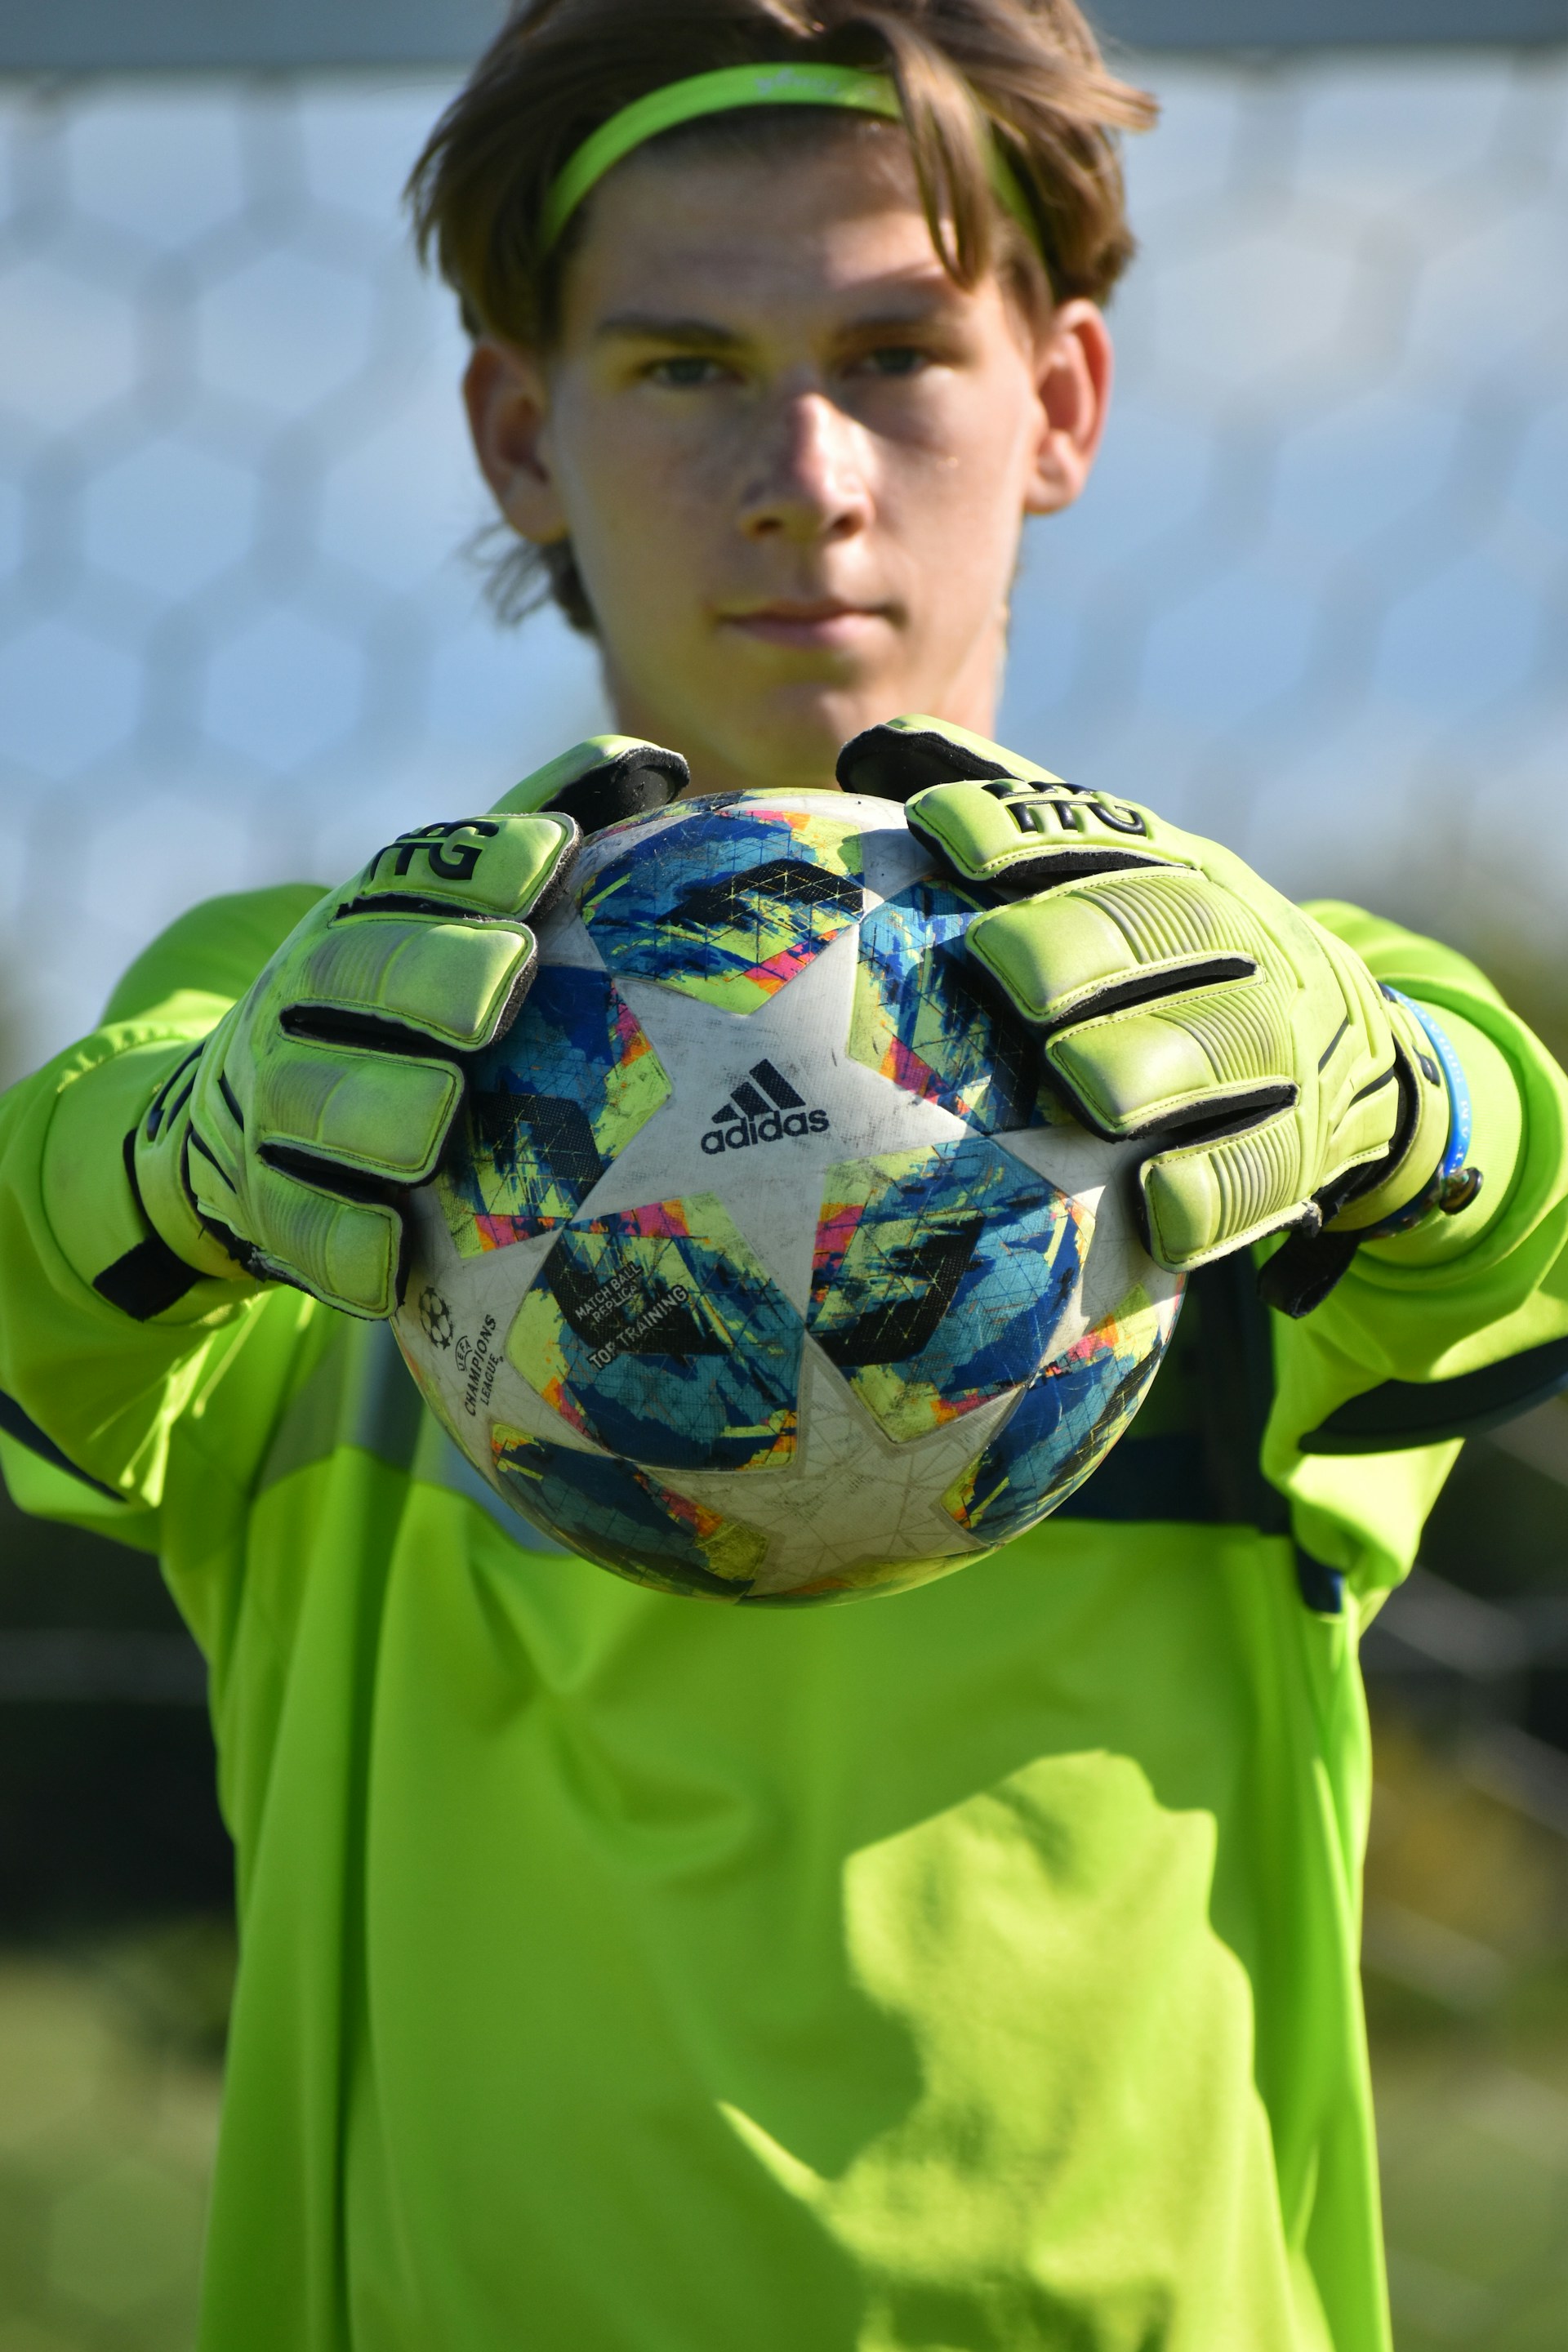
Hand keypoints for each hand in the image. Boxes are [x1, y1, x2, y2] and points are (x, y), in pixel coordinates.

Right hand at [131, 807, 576, 1317]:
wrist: (233, 1118)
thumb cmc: (392, 1006)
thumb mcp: (441, 917)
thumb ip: (531, 847)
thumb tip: (659, 770)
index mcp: (365, 919)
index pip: (414, 873)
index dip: (481, 862)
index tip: (555, 856)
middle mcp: (308, 997)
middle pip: (360, 974)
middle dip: (428, 971)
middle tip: (502, 986)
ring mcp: (278, 1099)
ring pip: (318, 1098)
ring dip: (378, 1107)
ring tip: (438, 1118)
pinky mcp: (267, 1200)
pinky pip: (300, 1224)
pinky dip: (343, 1241)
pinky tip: (394, 1255)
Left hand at [838, 717, 1452, 1304]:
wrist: (1358, 1053)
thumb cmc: (1177, 964)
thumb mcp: (1115, 882)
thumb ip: (1009, 828)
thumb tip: (862, 753)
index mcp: (1174, 871)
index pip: (1097, 833)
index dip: (1019, 829)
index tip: (937, 832)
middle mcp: (1235, 941)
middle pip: (1166, 926)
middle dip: (1085, 938)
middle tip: (1003, 963)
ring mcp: (1280, 1040)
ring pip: (1227, 1039)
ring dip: (1157, 1059)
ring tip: (1088, 1087)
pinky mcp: (1306, 1141)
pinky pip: (1267, 1166)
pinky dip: (1218, 1189)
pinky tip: (1162, 1212)